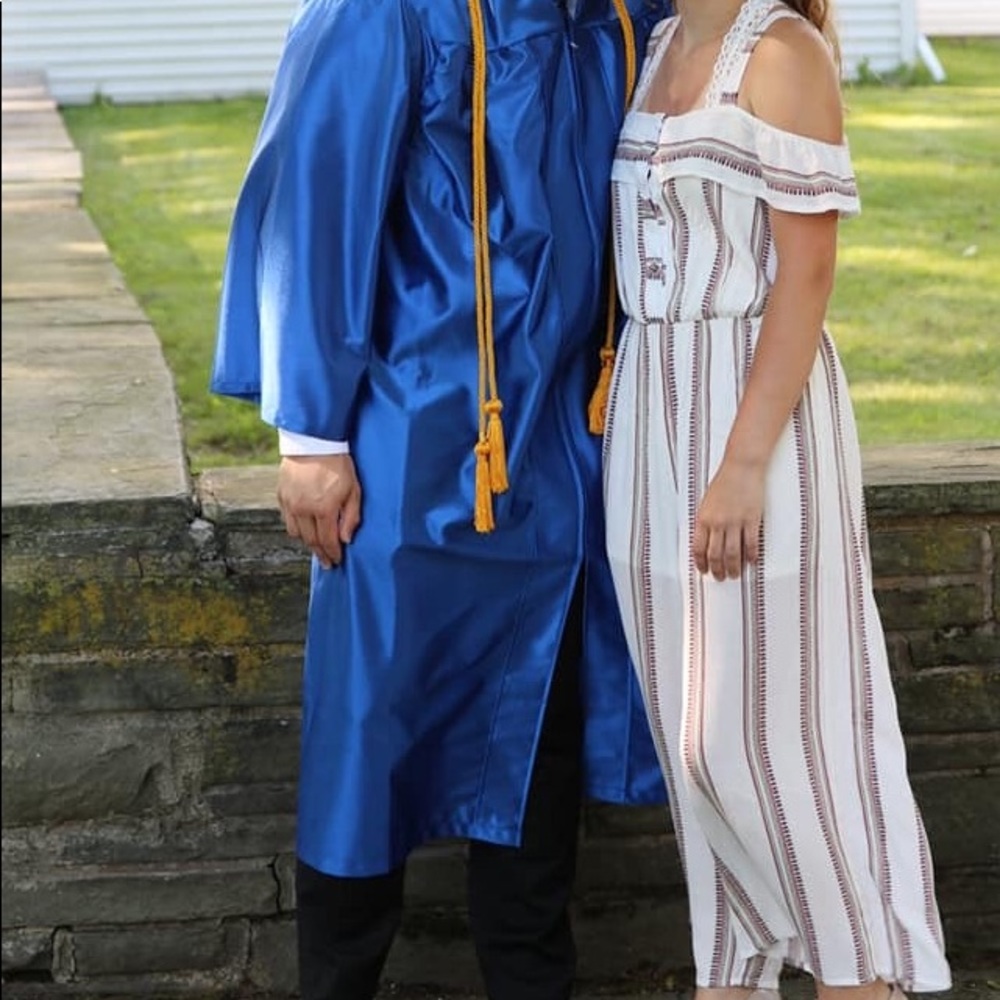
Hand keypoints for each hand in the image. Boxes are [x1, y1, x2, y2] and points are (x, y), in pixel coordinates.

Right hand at [277, 455, 361, 568]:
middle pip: (311, 541)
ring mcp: (290, 503)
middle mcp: (303, 509)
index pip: (327, 540)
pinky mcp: (282, 496)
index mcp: (323, 509)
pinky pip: (287, 520)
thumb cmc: (338, 464)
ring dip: (307, 542)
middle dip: (320, 553)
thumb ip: (351, 516)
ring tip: (317, 547)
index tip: (336, 561)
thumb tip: (346, 539)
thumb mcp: (353, 489)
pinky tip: (304, 528)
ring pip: (296, 533)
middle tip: (327, 562)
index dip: (332, 553)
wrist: (313, 442)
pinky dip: (296, 528)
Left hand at [691, 458, 765, 580]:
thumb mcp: (707, 502)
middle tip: (720, 578)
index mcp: (704, 518)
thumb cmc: (724, 482)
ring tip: (734, 574)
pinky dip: (751, 556)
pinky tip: (751, 562)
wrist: (741, 467)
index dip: (701, 563)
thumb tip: (706, 542)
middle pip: (716, 555)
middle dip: (717, 570)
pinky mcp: (752, 519)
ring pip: (733, 553)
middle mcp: (718, 523)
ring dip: (733, 567)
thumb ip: (705, 522)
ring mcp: (735, 522)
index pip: (699, 548)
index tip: (704, 570)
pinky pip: (751, 544)